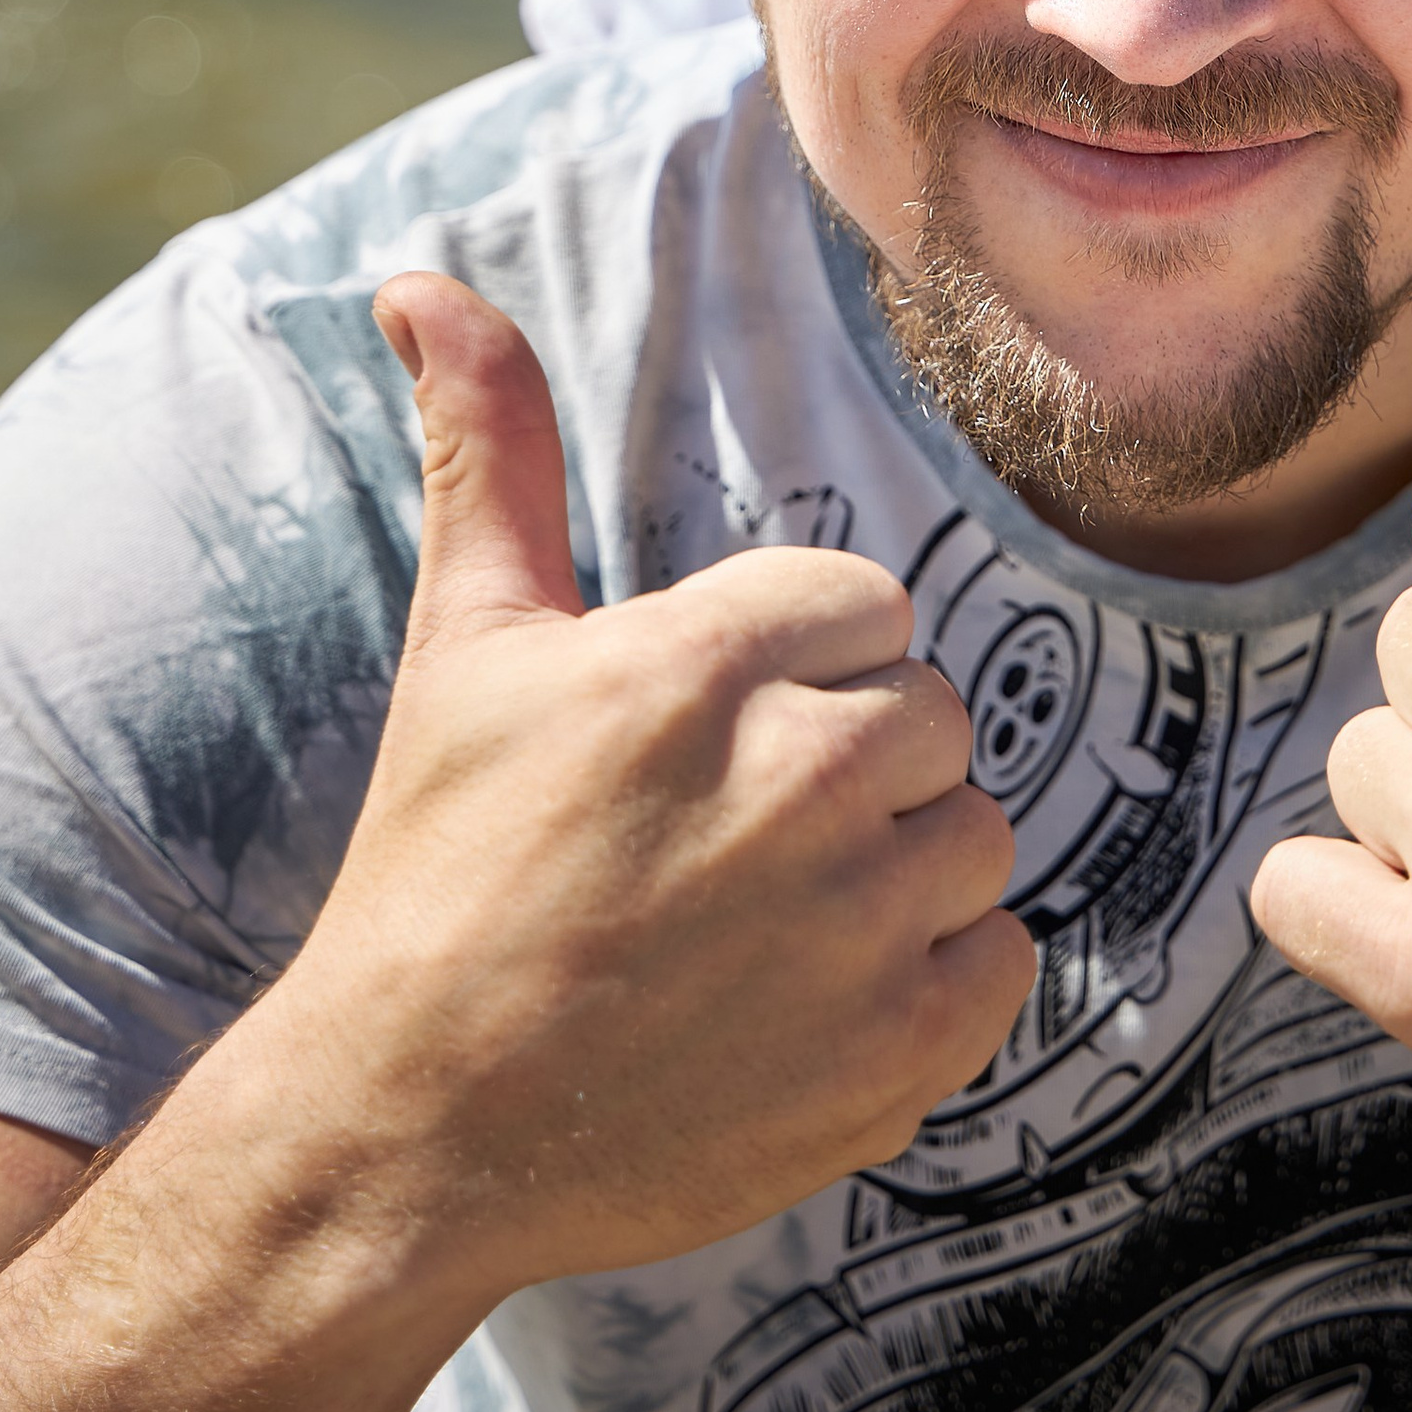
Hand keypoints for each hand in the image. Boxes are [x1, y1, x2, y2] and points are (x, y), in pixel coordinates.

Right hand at [264, 274, 1031, 1301]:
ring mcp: (859, 928)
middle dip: (852, 758)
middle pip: (932, 712)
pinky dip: (935, 982)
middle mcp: (802, 780)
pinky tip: (819, 999)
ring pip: (975, 833)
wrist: (409, 1131)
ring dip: (898, 869)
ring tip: (768, 922)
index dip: (793, 669)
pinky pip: (1002, 960)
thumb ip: (489, 442)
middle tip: (732, 836)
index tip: (706, 740)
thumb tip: (423, 280)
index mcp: (711, 661)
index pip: (866, 607)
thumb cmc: (438, 869)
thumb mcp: (469, 638)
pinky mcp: (897, 1055)